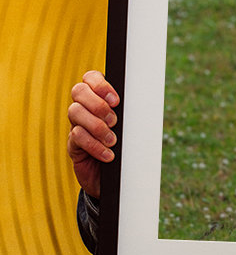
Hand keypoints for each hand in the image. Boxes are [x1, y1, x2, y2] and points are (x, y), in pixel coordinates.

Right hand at [67, 71, 119, 196]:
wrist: (116, 177)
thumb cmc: (126, 146)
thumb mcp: (130, 126)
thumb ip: (130, 112)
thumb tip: (143, 100)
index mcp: (98, 97)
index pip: (90, 77)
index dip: (100, 84)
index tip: (116, 100)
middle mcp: (84, 108)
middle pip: (78, 91)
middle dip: (98, 104)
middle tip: (114, 121)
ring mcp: (76, 124)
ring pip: (75, 112)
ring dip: (97, 126)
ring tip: (112, 140)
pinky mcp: (73, 144)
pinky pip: (76, 136)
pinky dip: (94, 145)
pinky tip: (108, 155)